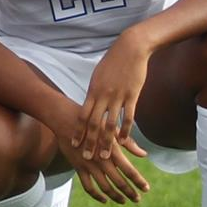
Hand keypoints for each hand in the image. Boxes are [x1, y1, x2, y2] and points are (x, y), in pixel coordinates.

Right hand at [57, 122, 150, 203]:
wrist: (66, 119)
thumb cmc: (93, 123)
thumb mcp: (111, 130)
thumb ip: (129, 143)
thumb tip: (144, 154)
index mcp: (112, 151)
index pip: (129, 171)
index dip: (139, 181)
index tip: (146, 188)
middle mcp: (101, 161)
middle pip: (119, 182)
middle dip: (130, 192)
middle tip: (138, 199)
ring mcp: (89, 166)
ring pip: (105, 187)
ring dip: (116, 196)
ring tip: (124, 201)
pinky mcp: (78, 168)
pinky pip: (88, 187)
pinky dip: (97, 196)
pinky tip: (104, 200)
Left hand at [74, 33, 150, 164]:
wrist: (130, 48)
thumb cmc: (113, 62)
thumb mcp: (98, 76)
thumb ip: (94, 91)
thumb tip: (90, 102)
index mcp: (93, 91)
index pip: (82, 115)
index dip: (78, 131)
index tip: (73, 144)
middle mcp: (102, 96)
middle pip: (93, 124)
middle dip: (89, 142)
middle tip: (86, 157)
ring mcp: (117, 96)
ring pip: (110, 124)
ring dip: (106, 142)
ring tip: (105, 155)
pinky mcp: (132, 95)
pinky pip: (128, 116)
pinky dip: (125, 130)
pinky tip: (123, 141)